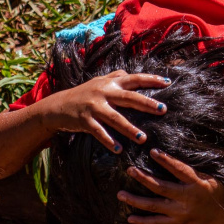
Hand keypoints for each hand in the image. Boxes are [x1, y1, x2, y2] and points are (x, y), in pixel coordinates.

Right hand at [44, 70, 169, 152]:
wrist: (57, 106)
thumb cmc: (81, 94)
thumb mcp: (97, 82)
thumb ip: (113, 77)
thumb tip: (128, 73)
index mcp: (109, 83)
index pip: (133, 79)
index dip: (150, 79)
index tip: (167, 82)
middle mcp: (103, 92)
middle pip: (129, 97)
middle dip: (147, 103)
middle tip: (163, 110)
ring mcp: (93, 107)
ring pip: (115, 118)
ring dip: (129, 128)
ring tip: (142, 138)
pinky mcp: (84, 120)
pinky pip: (99, 132)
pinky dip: (108, 141)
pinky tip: (118, 150)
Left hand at [117, 148, 223, 223]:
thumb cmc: (217, 189)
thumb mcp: (209, 176)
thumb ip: (191, 169)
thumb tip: (169, 155)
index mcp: (197, 184)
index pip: (179, 170)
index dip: (166, 161)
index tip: (153, 151)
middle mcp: (187, 199)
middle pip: (161, 188)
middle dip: (144, 179)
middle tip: (130, 170)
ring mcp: (180, 212)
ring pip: (154, 206)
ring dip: (136, 200)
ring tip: (120, 194)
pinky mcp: (177, 222)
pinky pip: (157, 222)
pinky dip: (142, 221)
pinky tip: (129, 218)